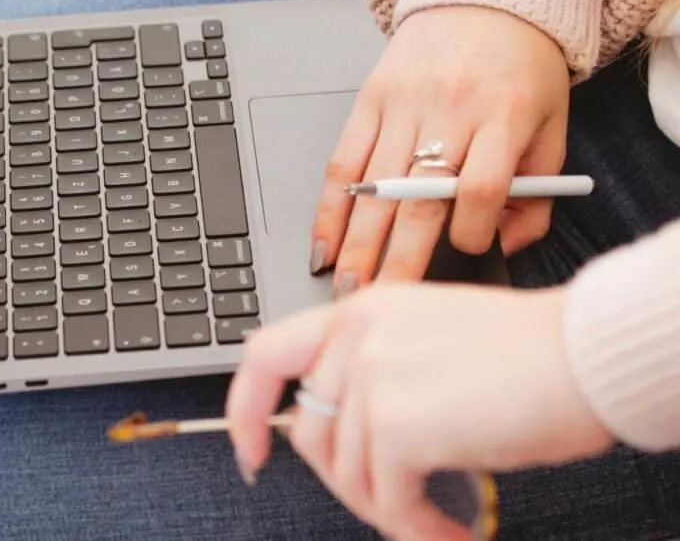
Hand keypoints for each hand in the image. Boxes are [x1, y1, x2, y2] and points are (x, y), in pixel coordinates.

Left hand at [226, 284, 613, 539]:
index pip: (265, 353)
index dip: (245, 408)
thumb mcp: (430, 335)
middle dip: (345, 479)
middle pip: (308, 432)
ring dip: (389, 508)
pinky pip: (388, 499)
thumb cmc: (527, 351)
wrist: (586, 352)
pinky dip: (417, 526)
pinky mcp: (400, 424)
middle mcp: (356, 337)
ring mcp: (373, 378)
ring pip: (346, 472)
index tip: (251, 450)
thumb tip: (347, 429)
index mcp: (360, 311)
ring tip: (433, 517)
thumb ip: (376, 367)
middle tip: (391, 500)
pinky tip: (450, 530)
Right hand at [310, 7, 570, 290]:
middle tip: (380, 301)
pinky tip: (322, 242)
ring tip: (346, 284)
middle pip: (418, 197)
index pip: (482, 186)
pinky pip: (343, 162)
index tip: (466, 254)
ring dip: (355, 242)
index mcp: (503, 115)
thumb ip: (537, 193)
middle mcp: (448, 110)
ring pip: (374, 187)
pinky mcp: (369, 100)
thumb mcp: (553, 126)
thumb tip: (503, 246)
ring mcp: (402, 105)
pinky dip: (329, 207)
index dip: (472, 231)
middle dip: (396, 257)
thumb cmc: (523, 69)